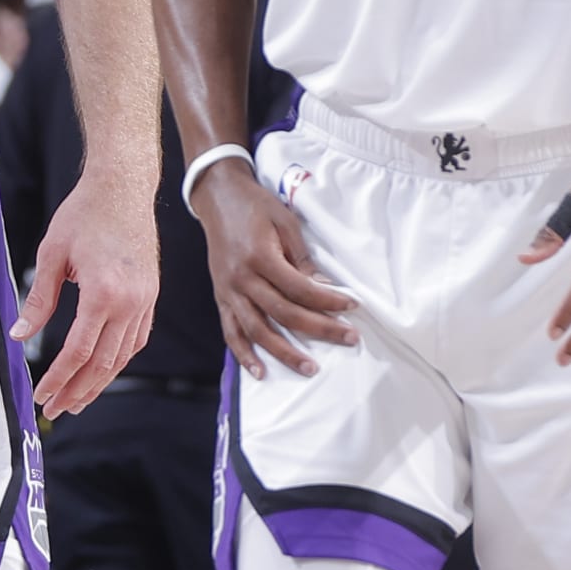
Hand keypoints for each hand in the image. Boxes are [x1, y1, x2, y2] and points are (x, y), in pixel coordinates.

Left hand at [10, 175, 158, 417]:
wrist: (124, 186)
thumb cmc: (85, 213)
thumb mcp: (52, 253)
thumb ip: (38, 299)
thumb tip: (19, 335)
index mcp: (104, 292)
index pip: (78, 352)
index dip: (58, 379)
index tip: (41, 395)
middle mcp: (130, 302)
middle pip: (102, 362)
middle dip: (77, 391)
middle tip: (56, 409)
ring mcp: (145, 300)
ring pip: (122, 356)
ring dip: (99, 382)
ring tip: (78, 400)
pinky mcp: (150, 295)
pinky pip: (137, 339)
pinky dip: (119, 360)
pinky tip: (104, 370)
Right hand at [193, 162, 356, 379]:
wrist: (218, 198)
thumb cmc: (256, 206)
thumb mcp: (285, 222)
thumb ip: (303, 258)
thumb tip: (324, 288)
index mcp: (260, 257)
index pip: (300, 289)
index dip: (328, 300)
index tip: (352, 306)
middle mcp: (242, 279)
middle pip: (284, 314)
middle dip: (320, 329)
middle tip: (348, 339)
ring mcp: (228, 291)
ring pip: (257, 331)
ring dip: (284, 353)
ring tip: (310, 369)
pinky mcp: (220, 297)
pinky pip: (231, 331)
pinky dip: (244, 354)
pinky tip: (260, 372)